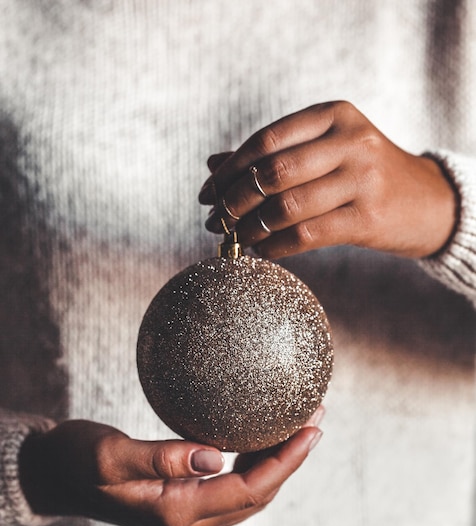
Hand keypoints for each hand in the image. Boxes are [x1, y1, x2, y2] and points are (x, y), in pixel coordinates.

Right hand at [19, 415, 322, 525]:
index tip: (312, 430)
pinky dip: (252, 462)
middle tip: (314, 419)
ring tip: (298, 424)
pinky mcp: (179, 500)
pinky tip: (258, 437)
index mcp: (175, 512)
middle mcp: (186, 521)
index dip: (286, 462)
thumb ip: (160, 456)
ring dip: (276, 461)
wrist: (53, 476)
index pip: (249, 490)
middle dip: (291, 460)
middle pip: (257, 495)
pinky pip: (229, 485)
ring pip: (246, 492)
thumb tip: (215, 455)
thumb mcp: (109, 454)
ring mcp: (184, 514)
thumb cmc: (75, 459)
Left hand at [200, 101, 456, 258]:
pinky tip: (261, 251)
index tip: (207, 192)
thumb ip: (272, 153)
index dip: (230, 169)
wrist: (426, 201)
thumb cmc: (363, 174)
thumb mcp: (325, 150)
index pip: (267, 140)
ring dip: (250, 227)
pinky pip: (306, 235)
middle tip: (214, 220)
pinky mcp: (368, 218)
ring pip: (287, 206)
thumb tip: (213, 165)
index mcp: (334, 115)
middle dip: (234, 201)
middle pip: (272, 172)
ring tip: (234, 238)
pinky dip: (275, 246)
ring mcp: (363, 179)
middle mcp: (350, 141)